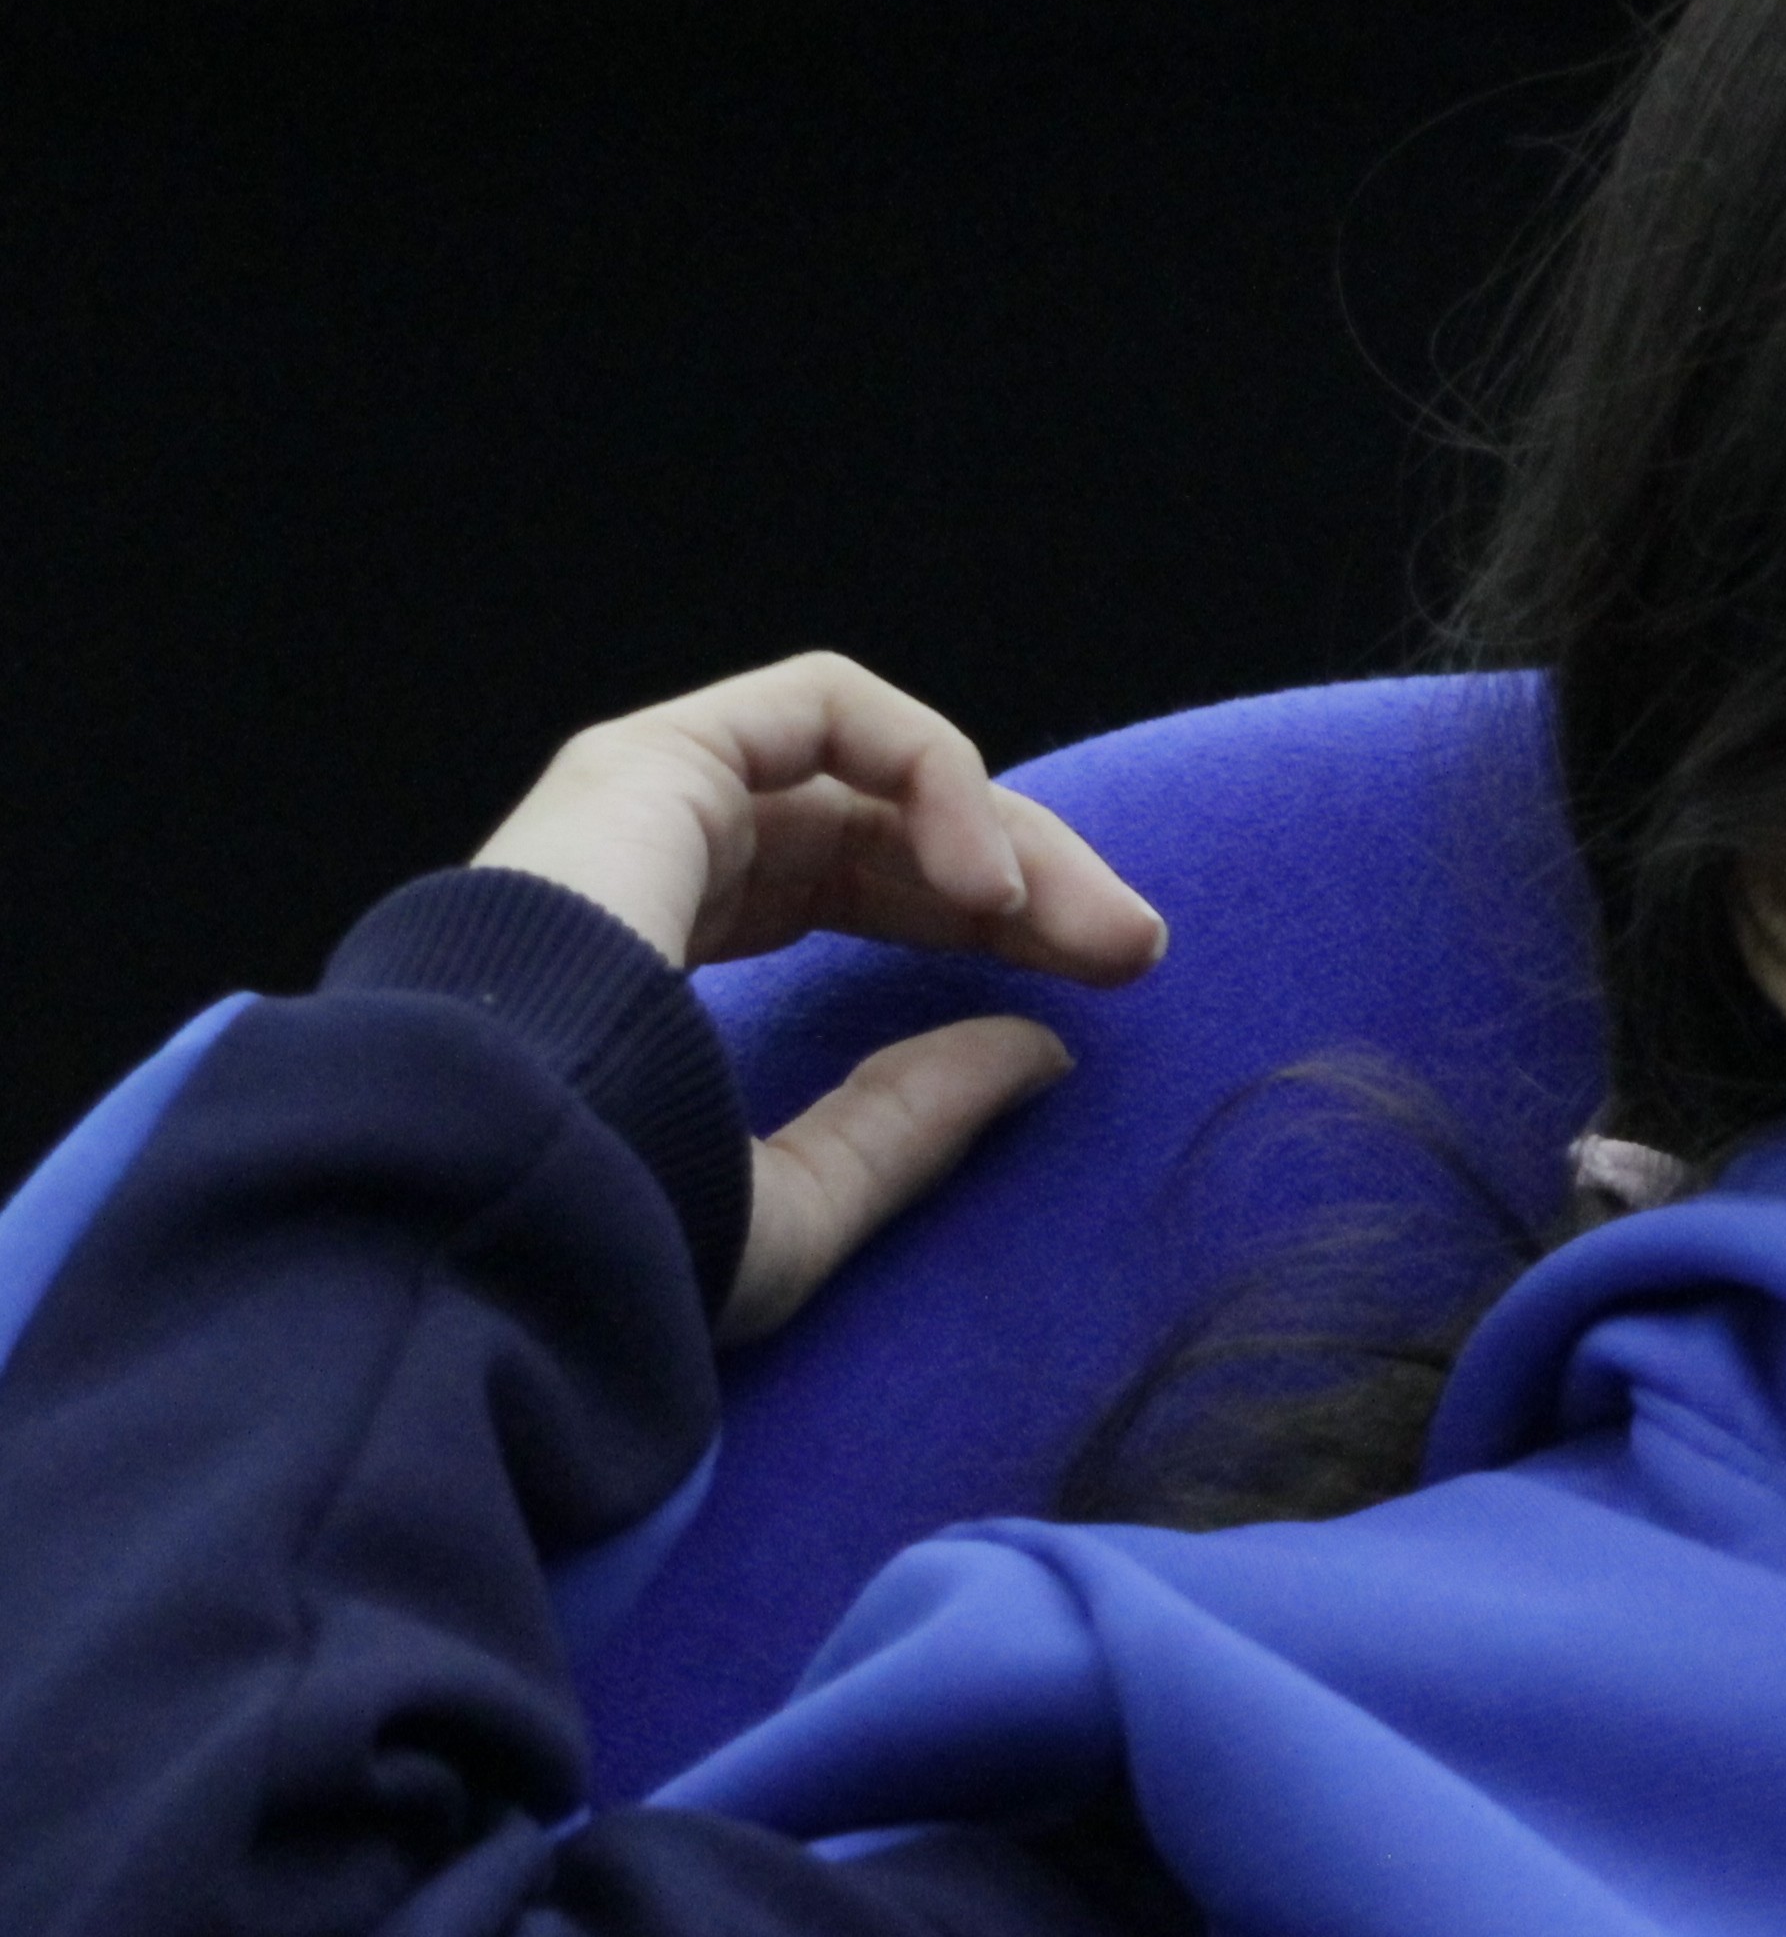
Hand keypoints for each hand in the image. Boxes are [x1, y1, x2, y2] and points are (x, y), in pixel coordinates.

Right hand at [473, 655, 1165, 1341]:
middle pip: (881, 826)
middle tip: (1137, 948)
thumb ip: (913, 1123)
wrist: (498, 1192)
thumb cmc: (618, 1226)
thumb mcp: (801, 1203)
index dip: (992, 923)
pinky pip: (826, 709)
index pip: (856, 892)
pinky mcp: (648, 756)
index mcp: (659, 965)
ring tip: (1090, 928)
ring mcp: (641, 803)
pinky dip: (933, 770)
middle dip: (1027, 878)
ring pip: (871, 767)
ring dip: (1003, 830)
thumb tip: (1044, 1050)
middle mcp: (647, 868)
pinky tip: (988, 887)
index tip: (1104, 985)